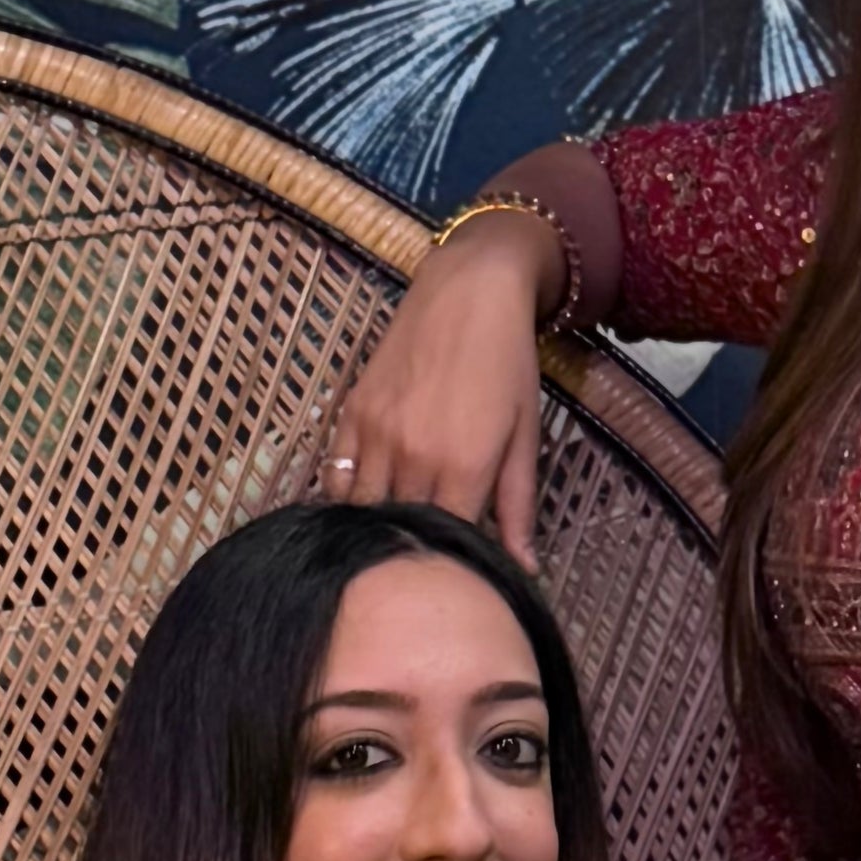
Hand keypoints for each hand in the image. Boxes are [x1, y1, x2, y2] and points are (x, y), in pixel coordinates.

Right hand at [319, 218, 549, 558]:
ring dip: (376, 527)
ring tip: (392, 534)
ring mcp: (377, 435)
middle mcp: (414, 457)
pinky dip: (346, 497)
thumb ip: (518, 508)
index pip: (446, 544)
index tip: (459, 566)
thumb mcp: (525, 437)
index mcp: (463, 469)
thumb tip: (523, 569)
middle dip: (413, 548)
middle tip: (425, 555)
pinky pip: (335, 476)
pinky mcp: (353, 413)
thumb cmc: (508, 364)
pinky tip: (365, 502)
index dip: (451, 561)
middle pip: (402, 531)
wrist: (470, 291)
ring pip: (362, 511)